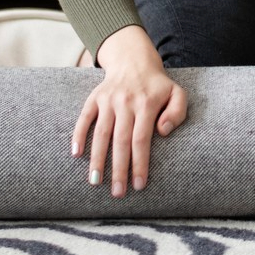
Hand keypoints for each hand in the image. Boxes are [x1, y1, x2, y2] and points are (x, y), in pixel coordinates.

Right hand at [73, 24, 186, 197]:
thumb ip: (177, 112)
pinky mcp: (94, 98)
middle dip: (118, 169)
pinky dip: (78, 135)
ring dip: (97, 159)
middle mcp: (126, 102)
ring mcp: (108, 100)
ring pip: (101, 133)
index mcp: (147, 103)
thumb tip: (163, 131)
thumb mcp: (177, 94)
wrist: (134, 61)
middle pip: (120, 141)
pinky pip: (84, 118)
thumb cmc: (158, 86)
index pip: (142, 139)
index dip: (139, 163)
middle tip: (117, 193)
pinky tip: (76, 154)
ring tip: (95, 182)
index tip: (139, 185)